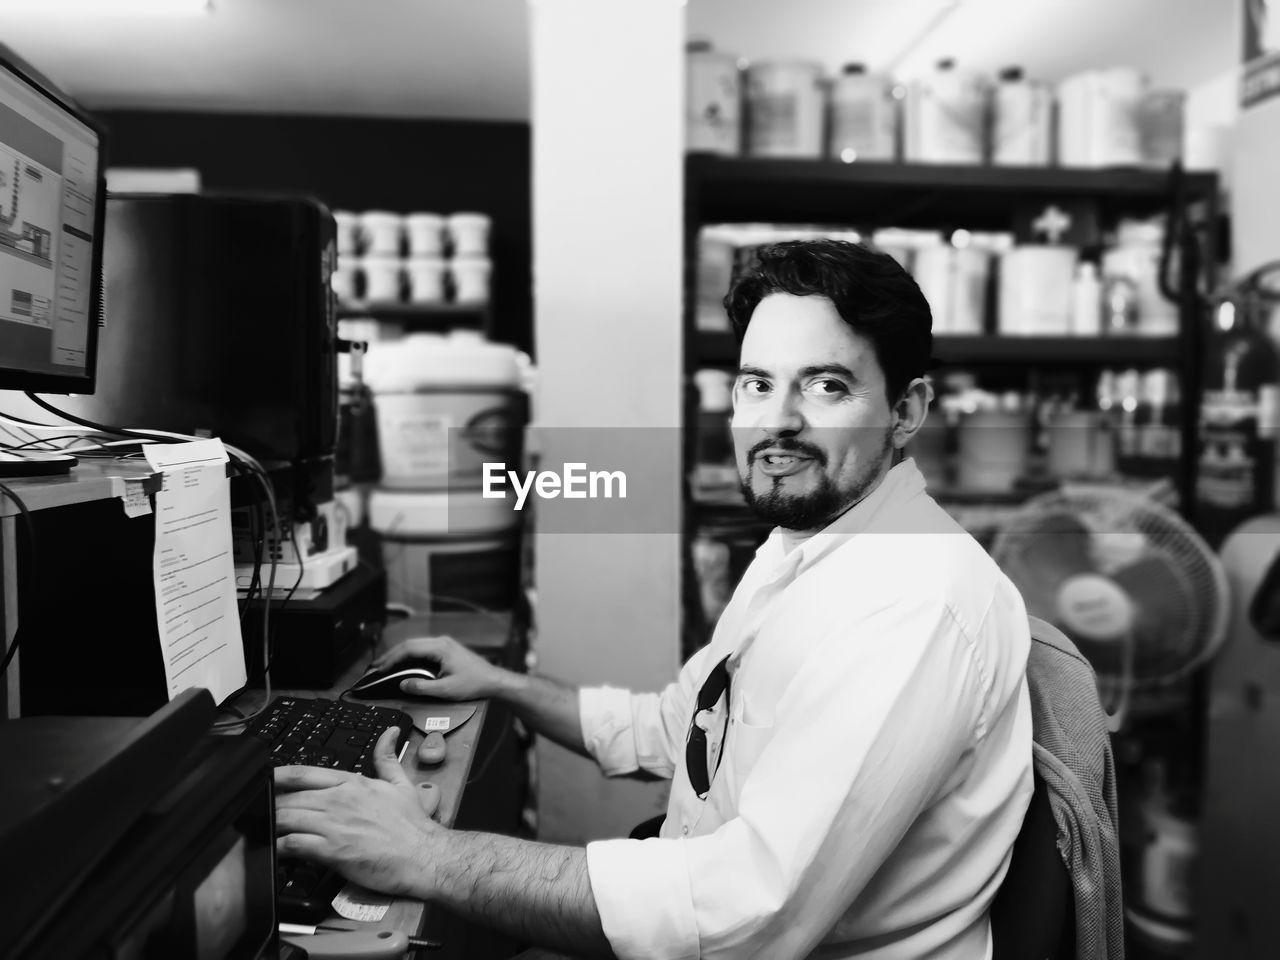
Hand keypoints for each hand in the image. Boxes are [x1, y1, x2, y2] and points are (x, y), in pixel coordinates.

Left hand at [274, 727, 441, 897]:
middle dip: (270, 803)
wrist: (423, 855)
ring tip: (259, 828)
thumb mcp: (401, 783)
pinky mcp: (331, 850)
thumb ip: (387, 758)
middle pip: (290, 797)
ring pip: (287, 817)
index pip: (304, 773)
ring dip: (270, 823)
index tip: (265, 779)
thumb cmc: (413, 826)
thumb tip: (390, 733)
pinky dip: (279, 847)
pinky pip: (293, 845)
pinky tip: (273, 850)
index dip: (278, 776)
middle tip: (257, 809)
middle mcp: (339, 800)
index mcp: (353, 783)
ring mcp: (334, 824)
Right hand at [372, 634, 502, 698]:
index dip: (391, 659)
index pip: (409, 649)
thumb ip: (422, 687)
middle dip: (391, 655)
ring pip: (415, 644)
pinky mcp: (446, 648)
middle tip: (376, 666)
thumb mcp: (446, 690)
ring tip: (385, 665)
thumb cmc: (473, 684)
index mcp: (440, 648)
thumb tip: (402, 684)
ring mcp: (444, 643)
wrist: (493, 680)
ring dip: (400, 654)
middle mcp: (441, 641)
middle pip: (409, 643)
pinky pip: (422, 647)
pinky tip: (403, 663)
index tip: (380, 669)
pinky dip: (409, 654)